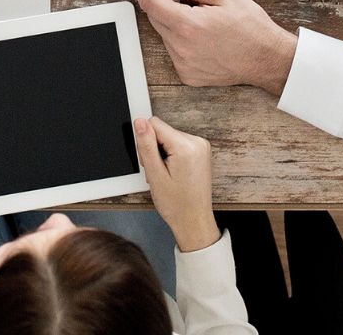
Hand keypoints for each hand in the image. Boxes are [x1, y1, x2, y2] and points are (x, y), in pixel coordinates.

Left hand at [128, 0, 297, 93]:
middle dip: (163, 2)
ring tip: (203, 21)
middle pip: (155, 16)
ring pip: (164, 33)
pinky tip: (203, 38)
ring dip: (174, 22)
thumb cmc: (250, 27)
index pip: (149, 1)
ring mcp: (182, 64)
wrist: (267, 59)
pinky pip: (174, 50)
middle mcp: (180, 47)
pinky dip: (181, 40)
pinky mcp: (187, 75)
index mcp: (187, 25)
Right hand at [134, 116, 220, 251]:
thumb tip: (140, 122)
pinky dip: (171, 155)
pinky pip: (178, 143)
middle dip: (154, 149)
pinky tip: (173, 172)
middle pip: (162, 130)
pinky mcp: (201, 151)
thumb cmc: (176, 204)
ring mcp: (201, 146)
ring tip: (166, 174)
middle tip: (158, 172)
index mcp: (186, 147)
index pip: (154, 124)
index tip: (150, 162)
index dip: (145, 142)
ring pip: (168, 137)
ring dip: (162, 153)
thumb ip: (146, 145)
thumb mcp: (155, 174)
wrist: (194, 220)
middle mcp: (197, 142)